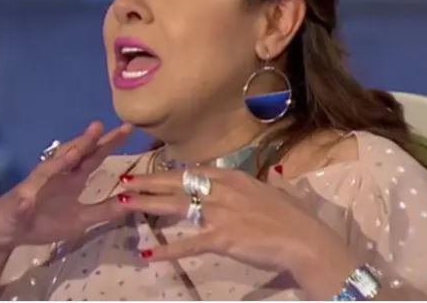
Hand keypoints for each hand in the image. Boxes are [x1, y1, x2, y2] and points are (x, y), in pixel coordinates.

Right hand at [0, 121, 132, 251]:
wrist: (5, 232)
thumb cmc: (42, 222)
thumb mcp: (80, 220)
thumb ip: (104, 211)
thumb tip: (132, 202)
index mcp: (73, 180)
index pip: (94, 158)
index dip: (110, 144)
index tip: (128, 129)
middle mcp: (59, 174)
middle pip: (80, 152)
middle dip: (98, 138)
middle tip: (120, 124)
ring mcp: (40, 180)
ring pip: (60, 160)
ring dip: (76, 147)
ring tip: (93, 133)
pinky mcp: (23, 194)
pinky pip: (37, 181)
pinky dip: (49, 172)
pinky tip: (63, 163)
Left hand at [116, 166, 344, 273]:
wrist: (304, 240)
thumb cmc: (293, 218)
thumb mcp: (273, 192)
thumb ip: (257, 186)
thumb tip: (257, 179)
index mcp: (233, 177)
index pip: (192, 172)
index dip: (167, 173)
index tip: (148, 172)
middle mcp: (223, 189)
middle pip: (177, 183)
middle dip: (147, 182)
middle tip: (123, 182)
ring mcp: (220, 213)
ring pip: (175, 206)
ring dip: (146, 205)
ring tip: (122, 205)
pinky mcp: (221, 238)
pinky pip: (188, 244)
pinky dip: (168, 250)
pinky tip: (149, 254)